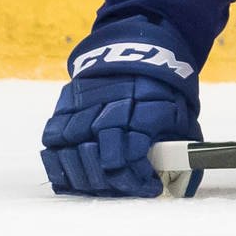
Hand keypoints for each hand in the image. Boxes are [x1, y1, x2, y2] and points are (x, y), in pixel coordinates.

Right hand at [40, 28, 202, 196]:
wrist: (139, 48)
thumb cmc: (163, 87)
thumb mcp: (182, 114)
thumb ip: (180, 149)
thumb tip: (183, 185)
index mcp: (143, 111)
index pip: (129, 159)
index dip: (137, 181)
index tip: (149, 187)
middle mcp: (108, 109)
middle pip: (99, 162)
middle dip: (113, 184)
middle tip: (124, 186)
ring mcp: (82, 107)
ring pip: (72, 155)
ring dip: (87, 177)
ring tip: (102, 182)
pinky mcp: (64, 105)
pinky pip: (52, 142)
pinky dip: (60, 163)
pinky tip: (76, 172)